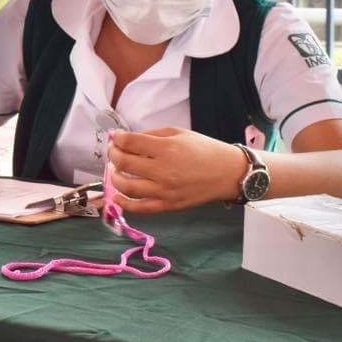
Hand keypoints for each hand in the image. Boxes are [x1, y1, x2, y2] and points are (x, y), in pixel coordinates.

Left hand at [105, 127, 247, 213]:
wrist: (228, 173)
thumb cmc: (204, 150)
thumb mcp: (178, 133)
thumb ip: (150, 135)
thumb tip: (125, 138)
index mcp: (167, 148)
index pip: (130, 143)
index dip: (118, 139)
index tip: (116, 139)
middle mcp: (163, 170)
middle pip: (124, 163)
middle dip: (113, 155)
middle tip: (114, 152)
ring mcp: (165, 190)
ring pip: (127, 187)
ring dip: (114, 177)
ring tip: (115, 170)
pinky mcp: (169, 205)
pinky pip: (140, 208)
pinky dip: (124, 203)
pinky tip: (117, 195)